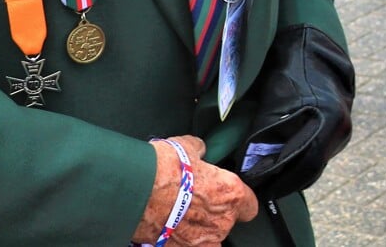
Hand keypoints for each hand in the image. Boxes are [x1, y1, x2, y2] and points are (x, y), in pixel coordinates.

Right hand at [131, 135, 258, 245]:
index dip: (239, 200)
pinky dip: (184, 241)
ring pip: (210, 238)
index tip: (229, 196)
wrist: (135, 192)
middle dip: (214, 213)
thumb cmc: (162, 170)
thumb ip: (200, 150)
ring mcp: (203, 240)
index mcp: (231, 192)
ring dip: (201, 229)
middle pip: (228, 222)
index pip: (250, 205)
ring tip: (181, 216)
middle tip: (195, 200)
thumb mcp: (186, 147)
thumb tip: (199, 149)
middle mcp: (222, 220)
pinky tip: (173, 230)